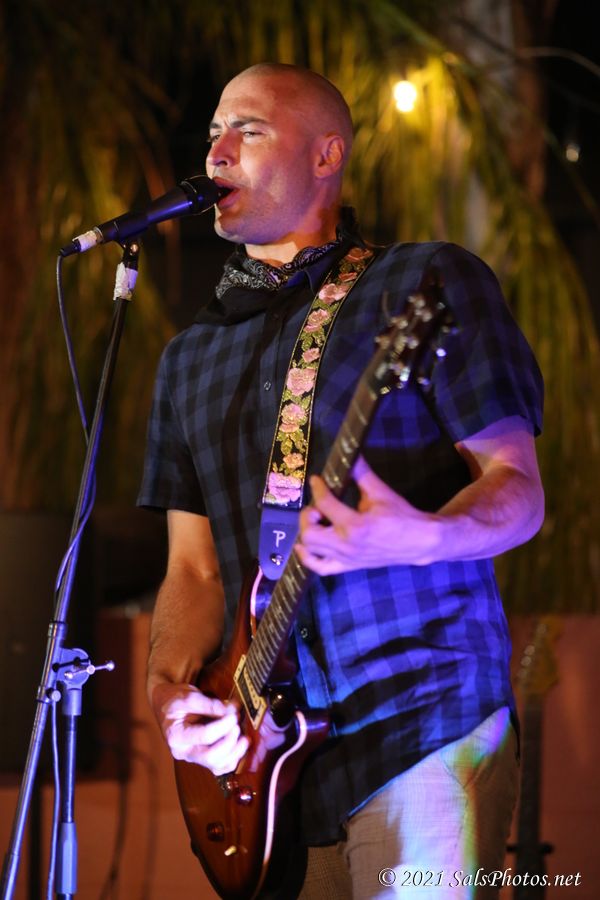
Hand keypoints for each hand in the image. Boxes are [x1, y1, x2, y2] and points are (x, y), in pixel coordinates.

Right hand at [151, 682, 248, 774]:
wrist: (166, 707)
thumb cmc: (175, 700)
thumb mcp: (189, 696)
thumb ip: (210, 704)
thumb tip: (232, 710)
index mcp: (176, 735)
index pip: (204, 736)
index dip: (223, 726)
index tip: (233, 715)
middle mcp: (183, 751)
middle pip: (211, 757)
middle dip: (229, 742)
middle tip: (238, 726)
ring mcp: (193, 757)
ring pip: (217, 766)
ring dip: (235, 753)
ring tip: (245, 738)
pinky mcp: (202, 759)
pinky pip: (220, 767)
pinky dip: (233, 759)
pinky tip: (240, 746)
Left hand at [295, 456, 441, 574]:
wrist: (418, 542)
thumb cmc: (401, 516)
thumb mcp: (381, 492)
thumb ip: (362, 473)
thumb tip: (352, 453)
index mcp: (356, 525)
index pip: (326, 504)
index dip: (318, 488)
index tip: (316, 480)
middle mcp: (347, 545)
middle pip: (310, 533)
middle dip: (307, 516)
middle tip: (316, 506)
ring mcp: (346, 558)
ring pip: (311, 550)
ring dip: (307, 533)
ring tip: (317, 522)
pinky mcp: (348, 566)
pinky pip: (321, 568)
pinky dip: (308, 558)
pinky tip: (305, 546)